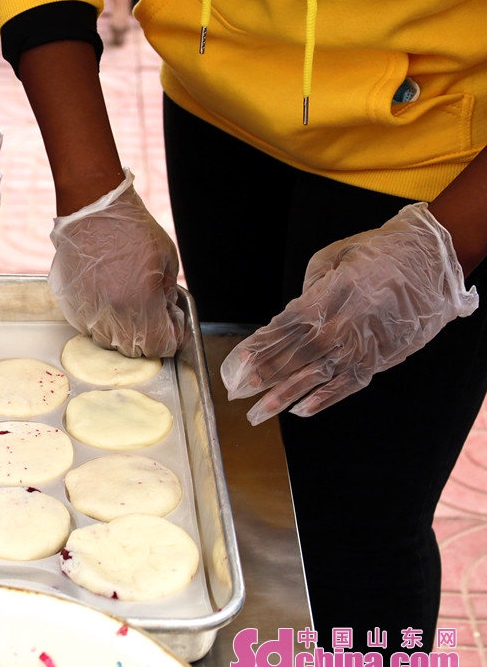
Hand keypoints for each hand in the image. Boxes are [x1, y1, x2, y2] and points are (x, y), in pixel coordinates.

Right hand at [49, 169, 183, 357]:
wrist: (92, 212)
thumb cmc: (132, 230)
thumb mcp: (167, 258)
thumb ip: (168, 293)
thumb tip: (167, 313)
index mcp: (142, 304)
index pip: (159, 347)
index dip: (169, 339)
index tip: (171, 328)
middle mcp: (114, 315)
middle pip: (133, 350)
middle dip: (146, 337)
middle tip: (150, 313)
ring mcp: (88, 312)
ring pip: (108, 341)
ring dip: (121, 330)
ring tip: (125, 303)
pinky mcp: (71, 306)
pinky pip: (88, 326)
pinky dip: (100, 319)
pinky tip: (106, 296)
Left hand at [221, 202, 479, 424]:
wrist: (431, 262)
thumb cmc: (378, 253)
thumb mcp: (333, 258)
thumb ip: (309, 289)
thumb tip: (292, 313)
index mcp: (324, 300)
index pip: (280, 330)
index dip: (256, 350)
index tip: (235, 366)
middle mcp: (339, 328)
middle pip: (292, 359)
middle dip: (261, 379)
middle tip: (236, 394)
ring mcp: (359, 347)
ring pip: (314, 378)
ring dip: (284, 397)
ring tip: (258, 413)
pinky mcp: (379, 359)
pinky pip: (346, 385)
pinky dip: (323, 399)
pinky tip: (301, 410)